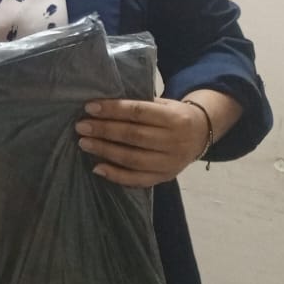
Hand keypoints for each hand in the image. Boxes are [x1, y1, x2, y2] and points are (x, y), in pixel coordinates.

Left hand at [75, 98, 209, 187]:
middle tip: (81, 126)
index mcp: (175, 117)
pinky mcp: (165, 177)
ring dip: (105, 151)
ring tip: (84, 143)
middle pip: (133, 136)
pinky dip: (116, 175)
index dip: (113, 110)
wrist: (202, 134)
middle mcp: (174, 141)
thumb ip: (140, 106)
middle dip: (104, 130)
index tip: (89, 107)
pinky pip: (138, 179)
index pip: (138, 112)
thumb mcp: (164, 104)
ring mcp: (171, 162)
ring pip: (133, 159)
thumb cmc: (173, 115)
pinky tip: (97, 167)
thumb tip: (102, 106)